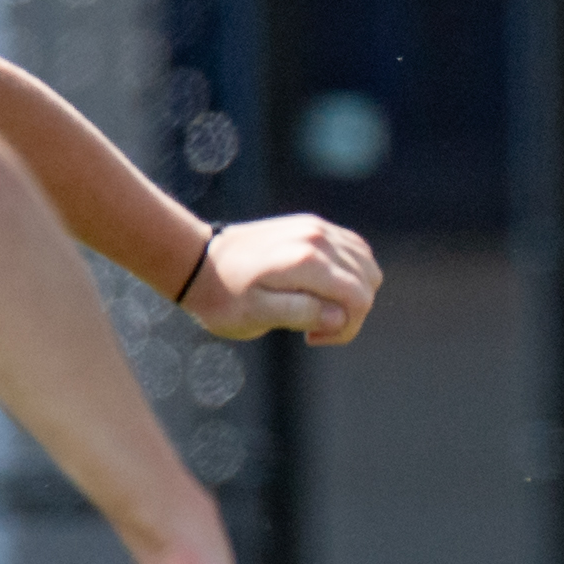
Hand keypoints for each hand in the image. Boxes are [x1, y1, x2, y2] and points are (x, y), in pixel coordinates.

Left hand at [184, 210, 380, 345]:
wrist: (195, 261)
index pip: (359, 298)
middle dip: (352, 311)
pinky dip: (348, 272)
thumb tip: (340, 316)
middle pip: (368, 279)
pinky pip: (352, 248)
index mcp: (307, 262)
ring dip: (353, 290)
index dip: (347, 327)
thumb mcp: (255, 316)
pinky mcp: (311, 225)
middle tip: (315, 327)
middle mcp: (317, 238)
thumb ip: (302, 314)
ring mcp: (315, 227)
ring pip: (365, 262)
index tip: (312, 338)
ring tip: (319, 307)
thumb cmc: (222, 297)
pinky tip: (321, 288)